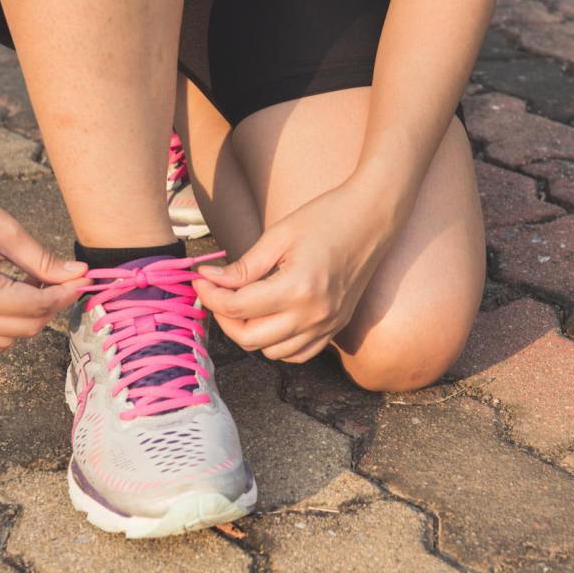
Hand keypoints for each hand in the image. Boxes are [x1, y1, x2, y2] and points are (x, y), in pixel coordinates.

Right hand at [0, 163, 88, 361]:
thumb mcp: (8, 233)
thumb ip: (45, 262)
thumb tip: (80, 275)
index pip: (39, 306)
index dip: (66, 293)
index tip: (82, 280)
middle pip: (25, 328)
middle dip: (50, 306)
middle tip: (57, 280)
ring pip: (3, 341)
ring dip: (23, 320)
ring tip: (25, 287)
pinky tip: (4, 321)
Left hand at [193, 179, 397, 363]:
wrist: (373, 218)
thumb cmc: (326, 218)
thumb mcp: (278, 236)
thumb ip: (244, 266)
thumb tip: (210, 280)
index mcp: (298, 288)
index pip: (238, 307)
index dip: (211, 295)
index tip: (200, 280)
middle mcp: (314, 315)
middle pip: (250, 338)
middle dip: (224, 317)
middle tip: (216, 293)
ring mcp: (327, 325)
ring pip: (271, 353)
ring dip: (249, 333)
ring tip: (242, 304)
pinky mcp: (335, 328)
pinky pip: (298, 354)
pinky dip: (277, 344)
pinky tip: (269, 320)